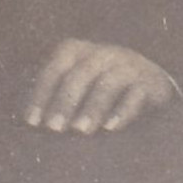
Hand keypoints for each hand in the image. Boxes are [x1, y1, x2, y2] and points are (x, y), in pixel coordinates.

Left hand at [24, 38, 177, 134]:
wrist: (150, 79)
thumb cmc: (100, 86)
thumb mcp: (77, 83)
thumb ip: (56, 96)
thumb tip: (31, 125)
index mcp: (76, 51)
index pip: (54, 70)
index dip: (41, 95)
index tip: (32, 122)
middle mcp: (101, 53)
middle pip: (79, 75)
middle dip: (65, 102)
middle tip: (54, 129)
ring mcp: (127, 64)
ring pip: (107, 83)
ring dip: (92, 107)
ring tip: (81, 130)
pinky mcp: (149, 81)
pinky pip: (135, 95)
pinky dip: (122, 111)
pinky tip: (111, 128)